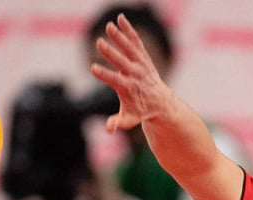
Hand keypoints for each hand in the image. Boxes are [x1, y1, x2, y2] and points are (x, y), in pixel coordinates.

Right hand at [90, 13, 174, 133]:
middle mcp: (135, 74)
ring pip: (129, 48)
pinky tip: (120, 18)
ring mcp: (140, 63)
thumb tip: (109, 129)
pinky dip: (129, 30)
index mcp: (128, 88)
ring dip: (119, 37)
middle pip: (121, 62)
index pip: (114, 80)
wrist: (160, 101)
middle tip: (99, 42)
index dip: (104, 75)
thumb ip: (119, 123)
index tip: (93, 68)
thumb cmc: (140, 111)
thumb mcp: (130, 119)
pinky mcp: (142, 56)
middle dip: (111, 53)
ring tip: (109, 26)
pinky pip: (136, 41)